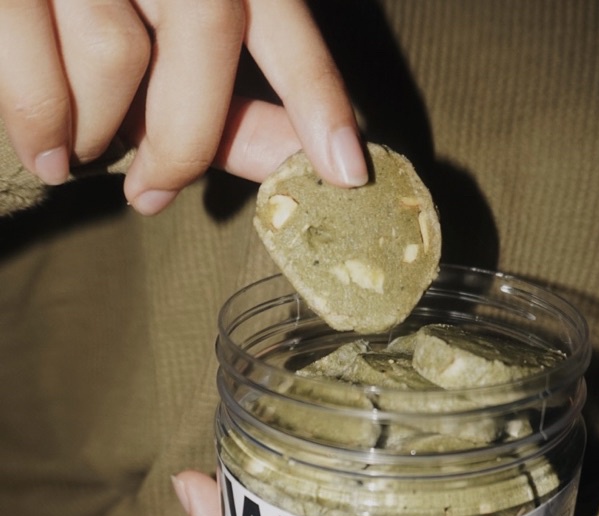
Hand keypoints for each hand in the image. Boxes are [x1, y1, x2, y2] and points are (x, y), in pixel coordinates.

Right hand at [0, 0, 366, 213]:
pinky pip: (31, 57)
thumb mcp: (176, 48)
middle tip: (152, 193)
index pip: (284, 26)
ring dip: (99, 130)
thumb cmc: (109, 15)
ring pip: (114, 51)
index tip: (347, 173)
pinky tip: (47, 158)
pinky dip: (40, 121)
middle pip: (204, 34)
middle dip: (183, 140)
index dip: (317, 97)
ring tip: (83, 151)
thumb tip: (291, 164)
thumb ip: (231, 106)